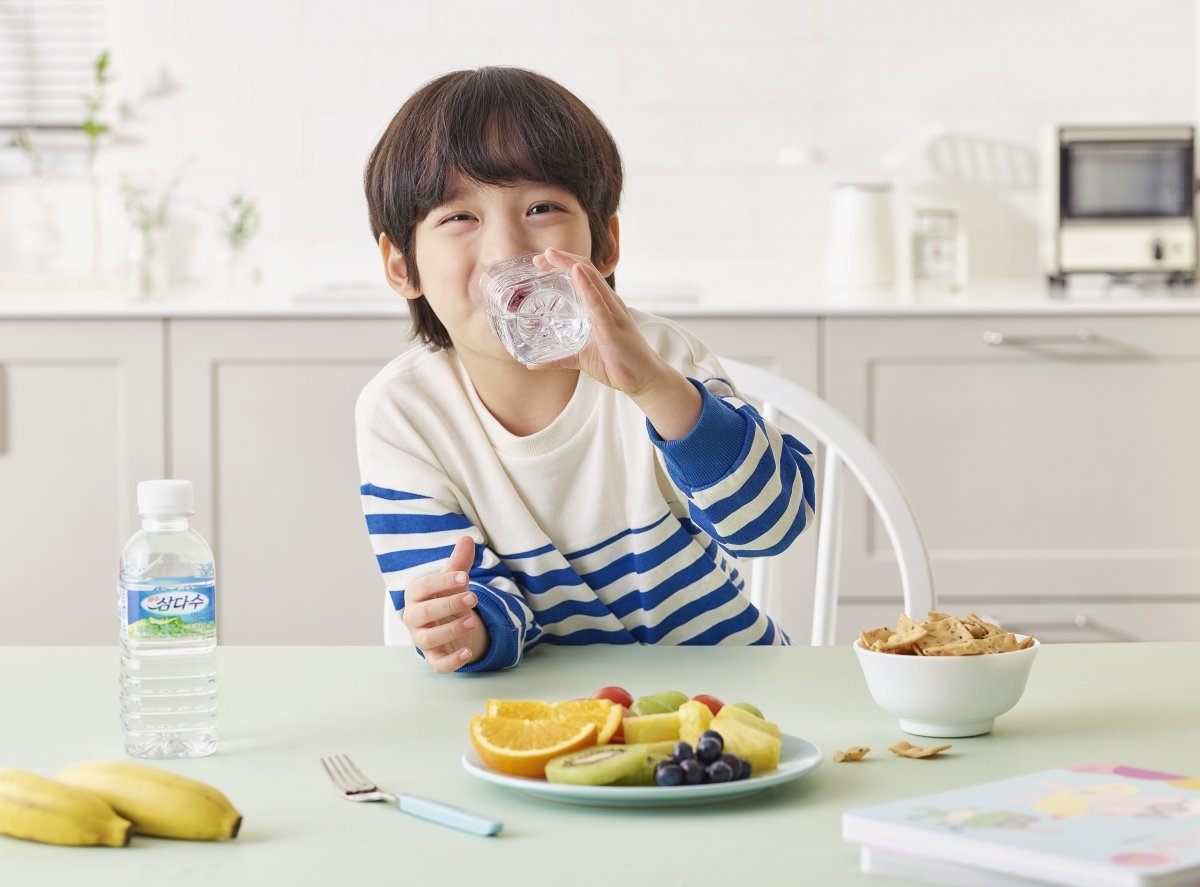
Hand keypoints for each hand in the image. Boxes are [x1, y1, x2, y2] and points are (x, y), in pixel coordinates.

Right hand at [401, 536, 490, 672]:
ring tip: (473, 621)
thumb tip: (467, 539)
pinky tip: (467, 653)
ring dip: (450, 630)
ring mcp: (422, 639)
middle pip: (423, 613)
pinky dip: (451, 661)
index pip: (423, 586)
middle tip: (472, 597)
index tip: (465, 576)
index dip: (443, 581)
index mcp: (416, 595)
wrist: (448, 625)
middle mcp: (414, 618)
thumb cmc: (446, 598)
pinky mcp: (434, 657)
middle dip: (448, 604)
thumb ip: (459, 564)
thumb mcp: (454, 581)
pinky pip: (437, 664)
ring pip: (428, 639)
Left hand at [531, 247, 664, 394]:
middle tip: (540, 257)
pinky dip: (587, 287)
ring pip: (592, 280)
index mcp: (603, 305)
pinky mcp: (613, 327)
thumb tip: (532, 363)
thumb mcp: (581, 358)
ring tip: (552, 256)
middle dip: (562, 259)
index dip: (562, 264)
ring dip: (570, 265)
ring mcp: (613, 313)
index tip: (540, 263)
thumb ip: (558, 358)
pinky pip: (598, 304)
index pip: (583, 275)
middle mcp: (609, 303)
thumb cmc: (617, 364)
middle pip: (586, 270)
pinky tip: (577, 273)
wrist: (643, 379)